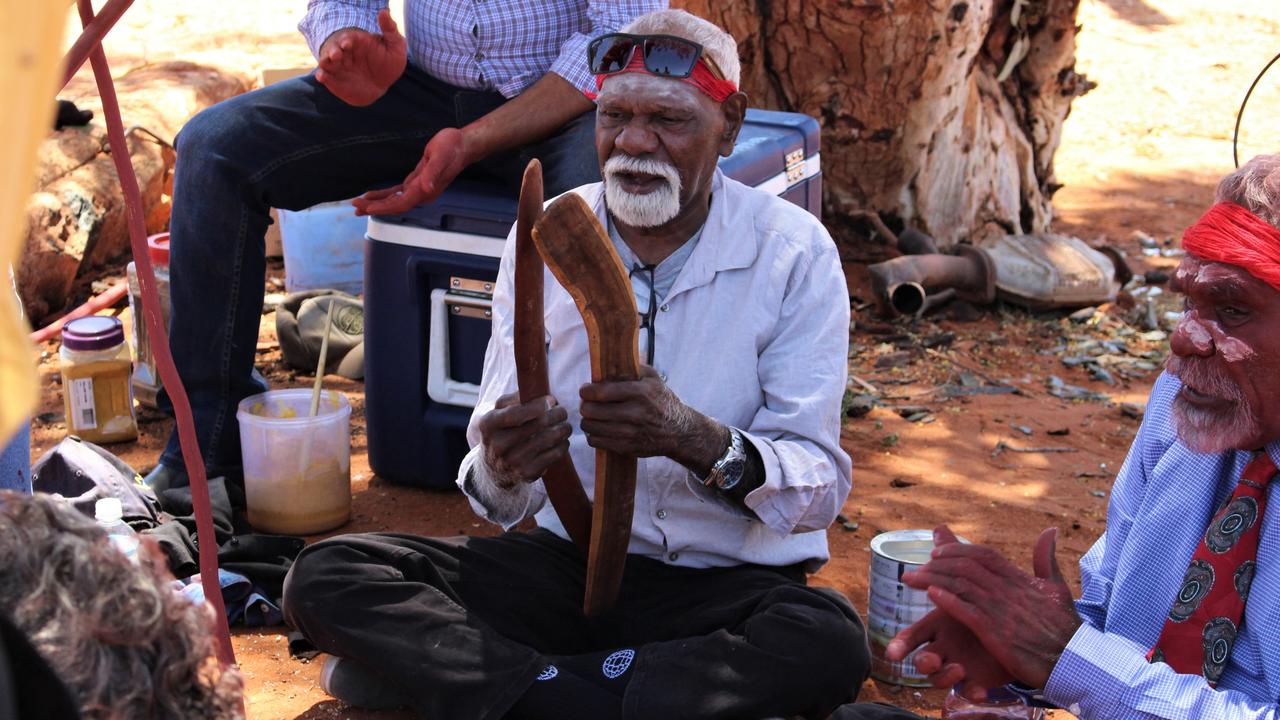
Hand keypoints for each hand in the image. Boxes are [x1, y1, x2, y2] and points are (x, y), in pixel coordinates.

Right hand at [315, 9, 406, 106]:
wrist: (382, 84)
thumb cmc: (388, 62)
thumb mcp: (395, 45)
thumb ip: (390, 29)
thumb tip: (383, 11)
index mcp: (356, 41)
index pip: (348, 38)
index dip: (346, 40)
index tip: (348, 43)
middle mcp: (343, 52)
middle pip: (334, 48)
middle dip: (333, 50)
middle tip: (336, 54)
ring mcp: (337, 66)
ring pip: (326, 61)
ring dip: (325, 61)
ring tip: (326, 62)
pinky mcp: (333, 80)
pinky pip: (324, 76)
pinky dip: (321, 75)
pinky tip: (321, 77)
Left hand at [352, 127, 470, 215]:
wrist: (462, 145)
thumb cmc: (452, 148)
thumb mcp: (441, 157)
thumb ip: (433, 173)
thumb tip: (426, 188)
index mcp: (426, 190)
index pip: (401, 204)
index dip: (383, 207)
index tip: (367, 207)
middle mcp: (422, 193)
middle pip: (395, 206)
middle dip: (375, 207)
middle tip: (355, 207)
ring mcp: (419, 189)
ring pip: (394, 201)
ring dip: (377, 203)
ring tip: (359, 205)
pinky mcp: (416, 182)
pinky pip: (397, 192)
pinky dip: (384, 195)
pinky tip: (373, 195)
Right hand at [477, 393, 571, 489]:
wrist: (493, 469)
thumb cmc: (501, 431)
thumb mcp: (498, 412)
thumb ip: (515, 399)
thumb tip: (546, 398)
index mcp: (488, 424)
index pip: (516, 413)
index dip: (538, 406)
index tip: (551, 401)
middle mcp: (498, 445)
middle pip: (538, 424)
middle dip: (557, 414)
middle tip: (563, 412)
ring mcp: (512, 461)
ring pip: (549, 439)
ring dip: (564, 429)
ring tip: (566, 425)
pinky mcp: (527, 473)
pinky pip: (554, 455)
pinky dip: (563, 445)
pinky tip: (562, 440)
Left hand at [579, 365, 724, 469]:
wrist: (679, 431)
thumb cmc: (663, 401)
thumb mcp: (654, 379)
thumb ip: (634, 367)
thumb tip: (611, 360)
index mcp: (640, 393)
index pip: (600, 392)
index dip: (586, 391)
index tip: (585, 390)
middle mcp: (634, 413)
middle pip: (591, 411)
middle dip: (585, 405)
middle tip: (588, 403)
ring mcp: (629, 433)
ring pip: (590, 427)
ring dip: (588, 421)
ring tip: (593, 416)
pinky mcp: (626, 447)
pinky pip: (596, 441)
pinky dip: (593, 435)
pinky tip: (600, 429)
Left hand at [899, 525, 1080, 688]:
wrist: (1074, 660)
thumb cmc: (1065, 626)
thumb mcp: (1058, 587)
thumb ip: (1046, 559)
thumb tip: (1050, 530)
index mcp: (1019, 579)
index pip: (984, 555)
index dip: (957, 549)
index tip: (936, 550)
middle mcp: (1008, 591)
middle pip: (966, 567)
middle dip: (937, 564)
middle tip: (917, 566)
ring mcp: (1001, 612)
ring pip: (961, 586)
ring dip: (933, 580)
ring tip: (911, 579)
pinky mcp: (996, 634)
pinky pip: (967, 612)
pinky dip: (948, 601)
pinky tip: (931, 595)